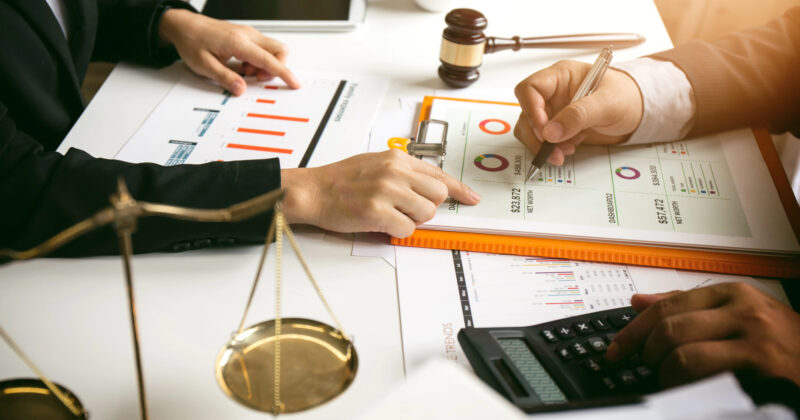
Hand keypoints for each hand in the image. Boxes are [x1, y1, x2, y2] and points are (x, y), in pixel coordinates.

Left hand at [159, 9, 299, 95]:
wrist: (184, 25)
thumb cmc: (192, 41)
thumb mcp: (204, 65)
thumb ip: (225, 78)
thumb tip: (241, 89)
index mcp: (239, 42)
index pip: (270, 60)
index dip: (284, 73)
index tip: (294, 83)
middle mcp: (247, 35)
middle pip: (279, 50)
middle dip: (276, 68)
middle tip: (258, 78)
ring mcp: (248, 34)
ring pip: (272, 49)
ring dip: (265, 65)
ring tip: (245, 72)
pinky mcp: (246, 36)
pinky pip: (262, 49)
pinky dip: (258, 60)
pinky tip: (242, 65)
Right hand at [279, 150, 480, 236]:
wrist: (312, 191)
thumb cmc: (341, 180)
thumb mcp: (376, 163)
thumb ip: (404, 172)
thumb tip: (429, 188)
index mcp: (397, 158)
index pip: (439, 174)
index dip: (459, 190)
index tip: (472, 199)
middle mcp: (395, 171)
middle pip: (437, 196)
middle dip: (426, 207)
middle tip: (406, 209)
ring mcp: (386, 191)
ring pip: (425, 214)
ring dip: (410, 220)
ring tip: (388, 214)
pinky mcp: (377, 212)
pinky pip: (406, 229)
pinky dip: (396, 231)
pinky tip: (379, 222)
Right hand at [513, 60, 643, 164]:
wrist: (637, 111)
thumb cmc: (626, 96)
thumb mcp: (606, 103)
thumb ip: (579, 115)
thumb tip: (550, 133)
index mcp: (561, 76)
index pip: (530, 88)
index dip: (531, 109)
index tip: (544, 130)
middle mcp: (552, 93)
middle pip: (526, 112)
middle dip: (536, 135)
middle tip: (551, 149)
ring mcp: (553, 111)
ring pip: (531, 130)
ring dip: (543, 146)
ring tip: (564, 152)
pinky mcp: (557, 127)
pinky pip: (543, 141)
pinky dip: (552, 149)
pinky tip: (571, 147)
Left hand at [606, 282, 799, 387]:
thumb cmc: (784, 345)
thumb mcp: (740, 315)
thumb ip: (690, 308)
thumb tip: (638, 302)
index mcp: (733, 293)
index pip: (667, 305)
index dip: (633, 330)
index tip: (615, 350)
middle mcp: (743, 310)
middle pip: (669, 328)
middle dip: (648, 353)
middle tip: (648, 368)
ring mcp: (754, 338)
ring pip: (682, 355)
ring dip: (667, 376)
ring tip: (673, 384)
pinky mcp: (762, 367)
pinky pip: (705, 378)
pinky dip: (688, 389)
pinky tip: (691, 393)